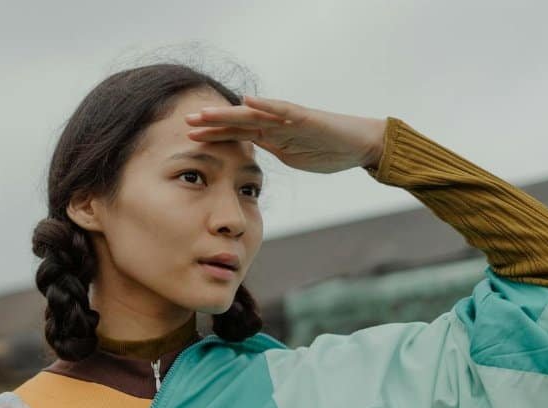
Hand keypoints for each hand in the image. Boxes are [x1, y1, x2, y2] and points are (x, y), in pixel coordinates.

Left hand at [185, 95, 386, 173]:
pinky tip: (247, 100)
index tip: (189, 136)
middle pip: (238, 122)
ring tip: (206, 113)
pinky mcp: (305, 118)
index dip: (214, 134)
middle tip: (186, 121)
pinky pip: (283, 110)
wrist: (361, 145)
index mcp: (272, 136)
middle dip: (212, 122)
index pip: (237, 134)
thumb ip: (274, 154)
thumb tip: (255, 166)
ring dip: (229, 113)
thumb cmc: (330, 151)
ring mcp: (289, 120)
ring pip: (254, 114)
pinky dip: (265, 105)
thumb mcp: (293, 157)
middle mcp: (276, 124)